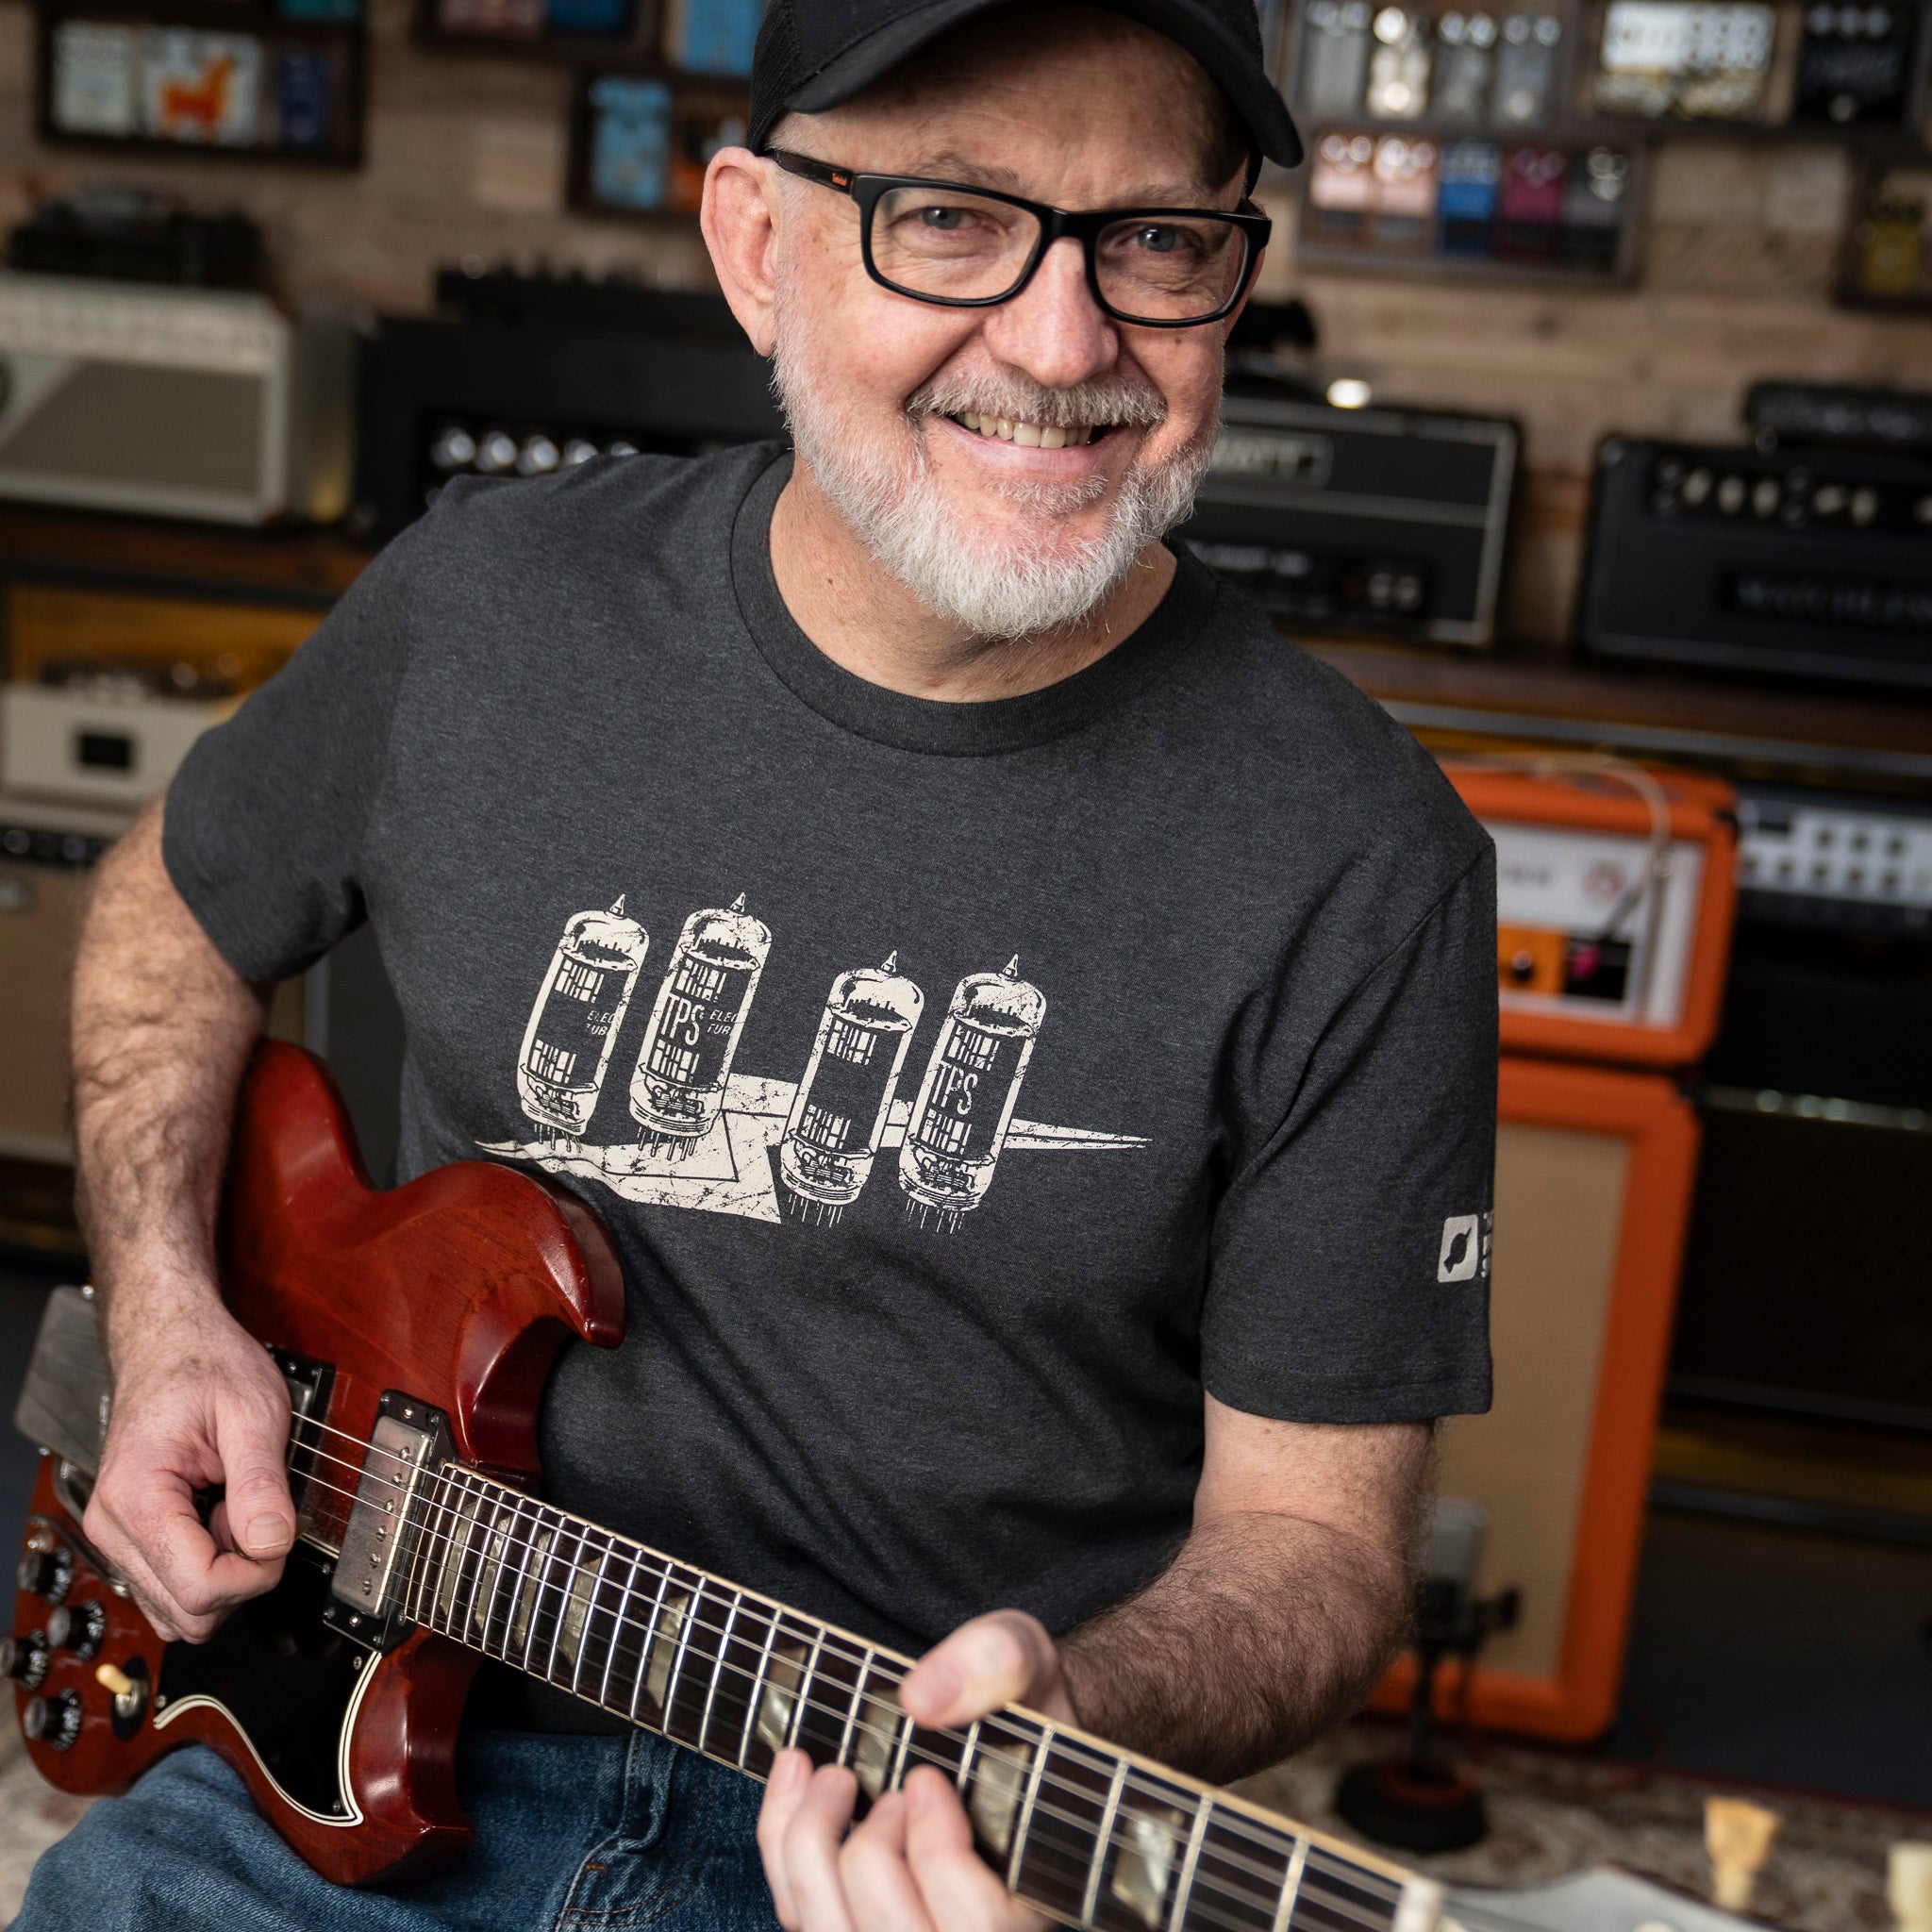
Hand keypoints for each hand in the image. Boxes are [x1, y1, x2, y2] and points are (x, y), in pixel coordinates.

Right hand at [82, 1282, 295, 1642]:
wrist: (168, 1342)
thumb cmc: (205, 1364)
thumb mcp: (253, 1411)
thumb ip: (262, 1482)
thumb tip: (274, 1545)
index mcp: (137, 1497)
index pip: (200, 1588)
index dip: (256, 1575)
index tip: (281, 1534)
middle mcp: (112, 1527)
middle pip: (188, 1613)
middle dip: (242, 1578)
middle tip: (260, 1516)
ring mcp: (116, 1536)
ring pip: (180, 1610)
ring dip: (224, 1575)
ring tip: (238, 1510)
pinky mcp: (131, 1538)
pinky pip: (174, 1586)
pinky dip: (209, 1566)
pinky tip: (222, 1517)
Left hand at [757, 1610, 1076, 1931]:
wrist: (992, 1721)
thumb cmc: (1015, 1699)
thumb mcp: (1024, 1658)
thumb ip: (994, 1663)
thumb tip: (920, 1697)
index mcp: (1027, 1902)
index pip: (979, 1921)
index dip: (938, 1849)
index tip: (924, 1779)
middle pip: (892, 1931)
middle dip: (871, 1846)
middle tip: (890, 1787)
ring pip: (827, 1927)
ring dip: (813, 1840)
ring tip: (834, 1776)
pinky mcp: (847, 1919)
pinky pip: (797, 1906)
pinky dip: (780, 1838)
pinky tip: (796, 1773)